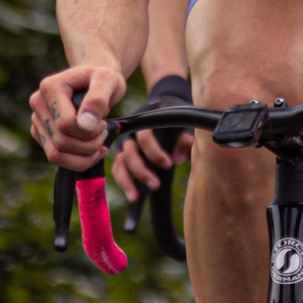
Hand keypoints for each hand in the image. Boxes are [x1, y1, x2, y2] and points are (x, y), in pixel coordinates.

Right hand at [30, 58, 124, 172]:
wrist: (95, 80)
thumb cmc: (103, 79)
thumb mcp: (108, 80)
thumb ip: (98, 100)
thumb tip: (85, 125)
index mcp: (50, 87)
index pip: (65, 124)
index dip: (89, 132)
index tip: (103, 123)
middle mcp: (38, 103)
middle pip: (61, 142)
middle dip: (89, 145)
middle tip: (104, 132)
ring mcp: (37, 119)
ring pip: (55, 155)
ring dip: (83, 157)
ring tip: (100, 145)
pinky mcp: (41, 133)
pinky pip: (56, 157)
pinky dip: (77, 161)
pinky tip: (94, 151)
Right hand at [110, 77, 193, 201]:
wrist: (166, 103)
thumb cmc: (176, 115)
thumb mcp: (183, 121)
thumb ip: (184, 138)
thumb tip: (179, 159)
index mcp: (144, 120)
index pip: (145, 137)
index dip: (155, 152)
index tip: (169, 164)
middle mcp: (131, 132)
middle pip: (130, 152)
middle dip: (141, 171)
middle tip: (155, 185)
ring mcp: (125, 144)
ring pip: (120, 163)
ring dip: (126, 181)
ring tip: (135, 198)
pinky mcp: (123, 155)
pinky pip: (118, 169)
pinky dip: (123, 182)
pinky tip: (132, 196)